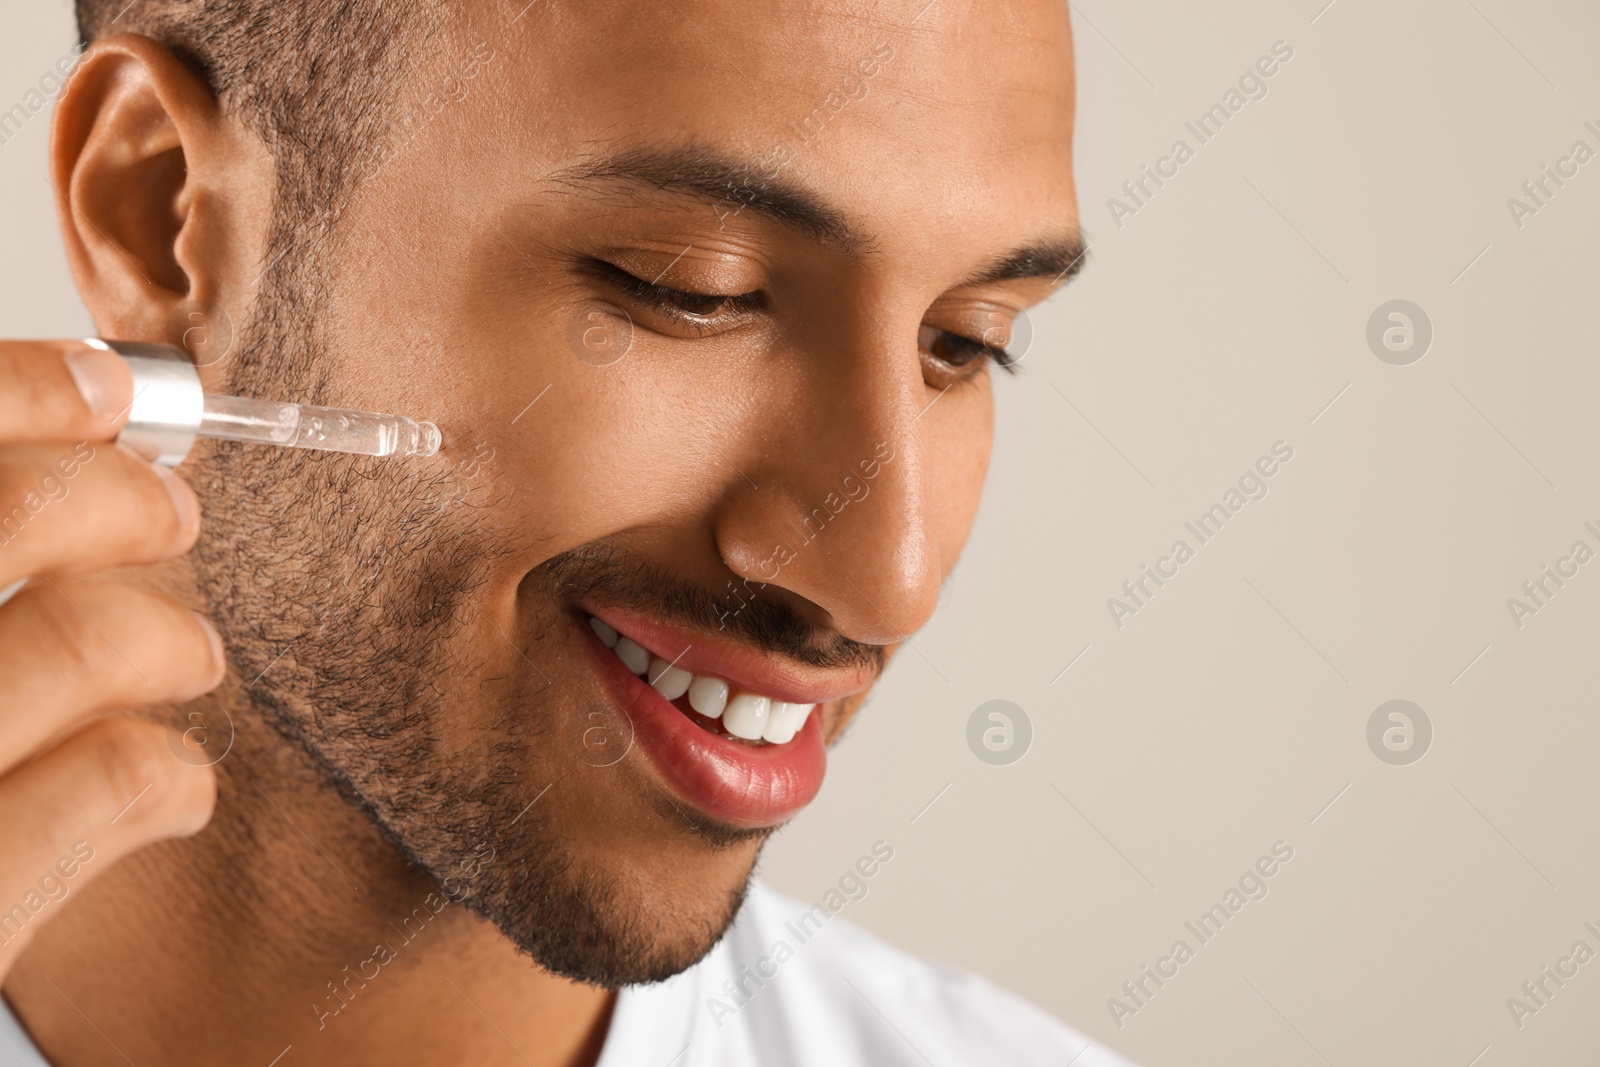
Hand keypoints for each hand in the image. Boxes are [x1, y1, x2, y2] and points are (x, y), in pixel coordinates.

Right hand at [0, 340, 220, 974]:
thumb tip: (41, 457)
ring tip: (191, 651)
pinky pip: (95, 796)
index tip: (103, 387)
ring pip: (64, 646)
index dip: (15, 392)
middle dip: (113, 496)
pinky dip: (157, 774)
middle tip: (170, 509)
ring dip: (161, 634)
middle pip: (3, 519)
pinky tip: (169, 781)